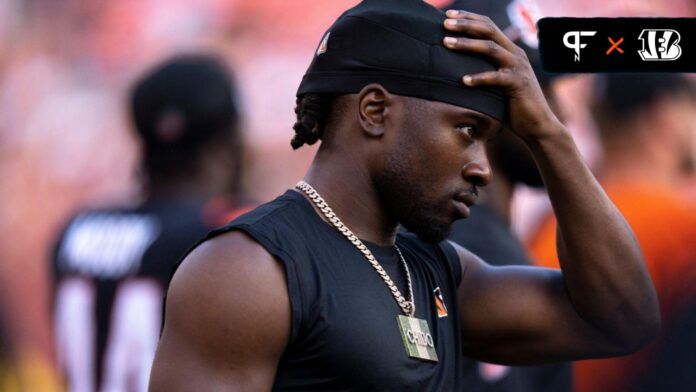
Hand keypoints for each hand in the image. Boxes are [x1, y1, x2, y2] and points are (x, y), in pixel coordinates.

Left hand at [443, 10, 562, 140]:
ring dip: (467, 44)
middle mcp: (515, 54)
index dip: (469, 18)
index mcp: (509, 50)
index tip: (447, 14)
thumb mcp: (496, 83)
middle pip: (488, 31)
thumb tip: (454, 68)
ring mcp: (518, 68)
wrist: (536, 124)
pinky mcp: (518, 84)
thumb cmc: (511, 105)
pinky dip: (479, 78)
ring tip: (446, 43)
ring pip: (490, 48)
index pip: (488, 26)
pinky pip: (496, 78)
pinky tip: (463, 80)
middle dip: (465, 25)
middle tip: (444, 23)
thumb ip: (483, 70)